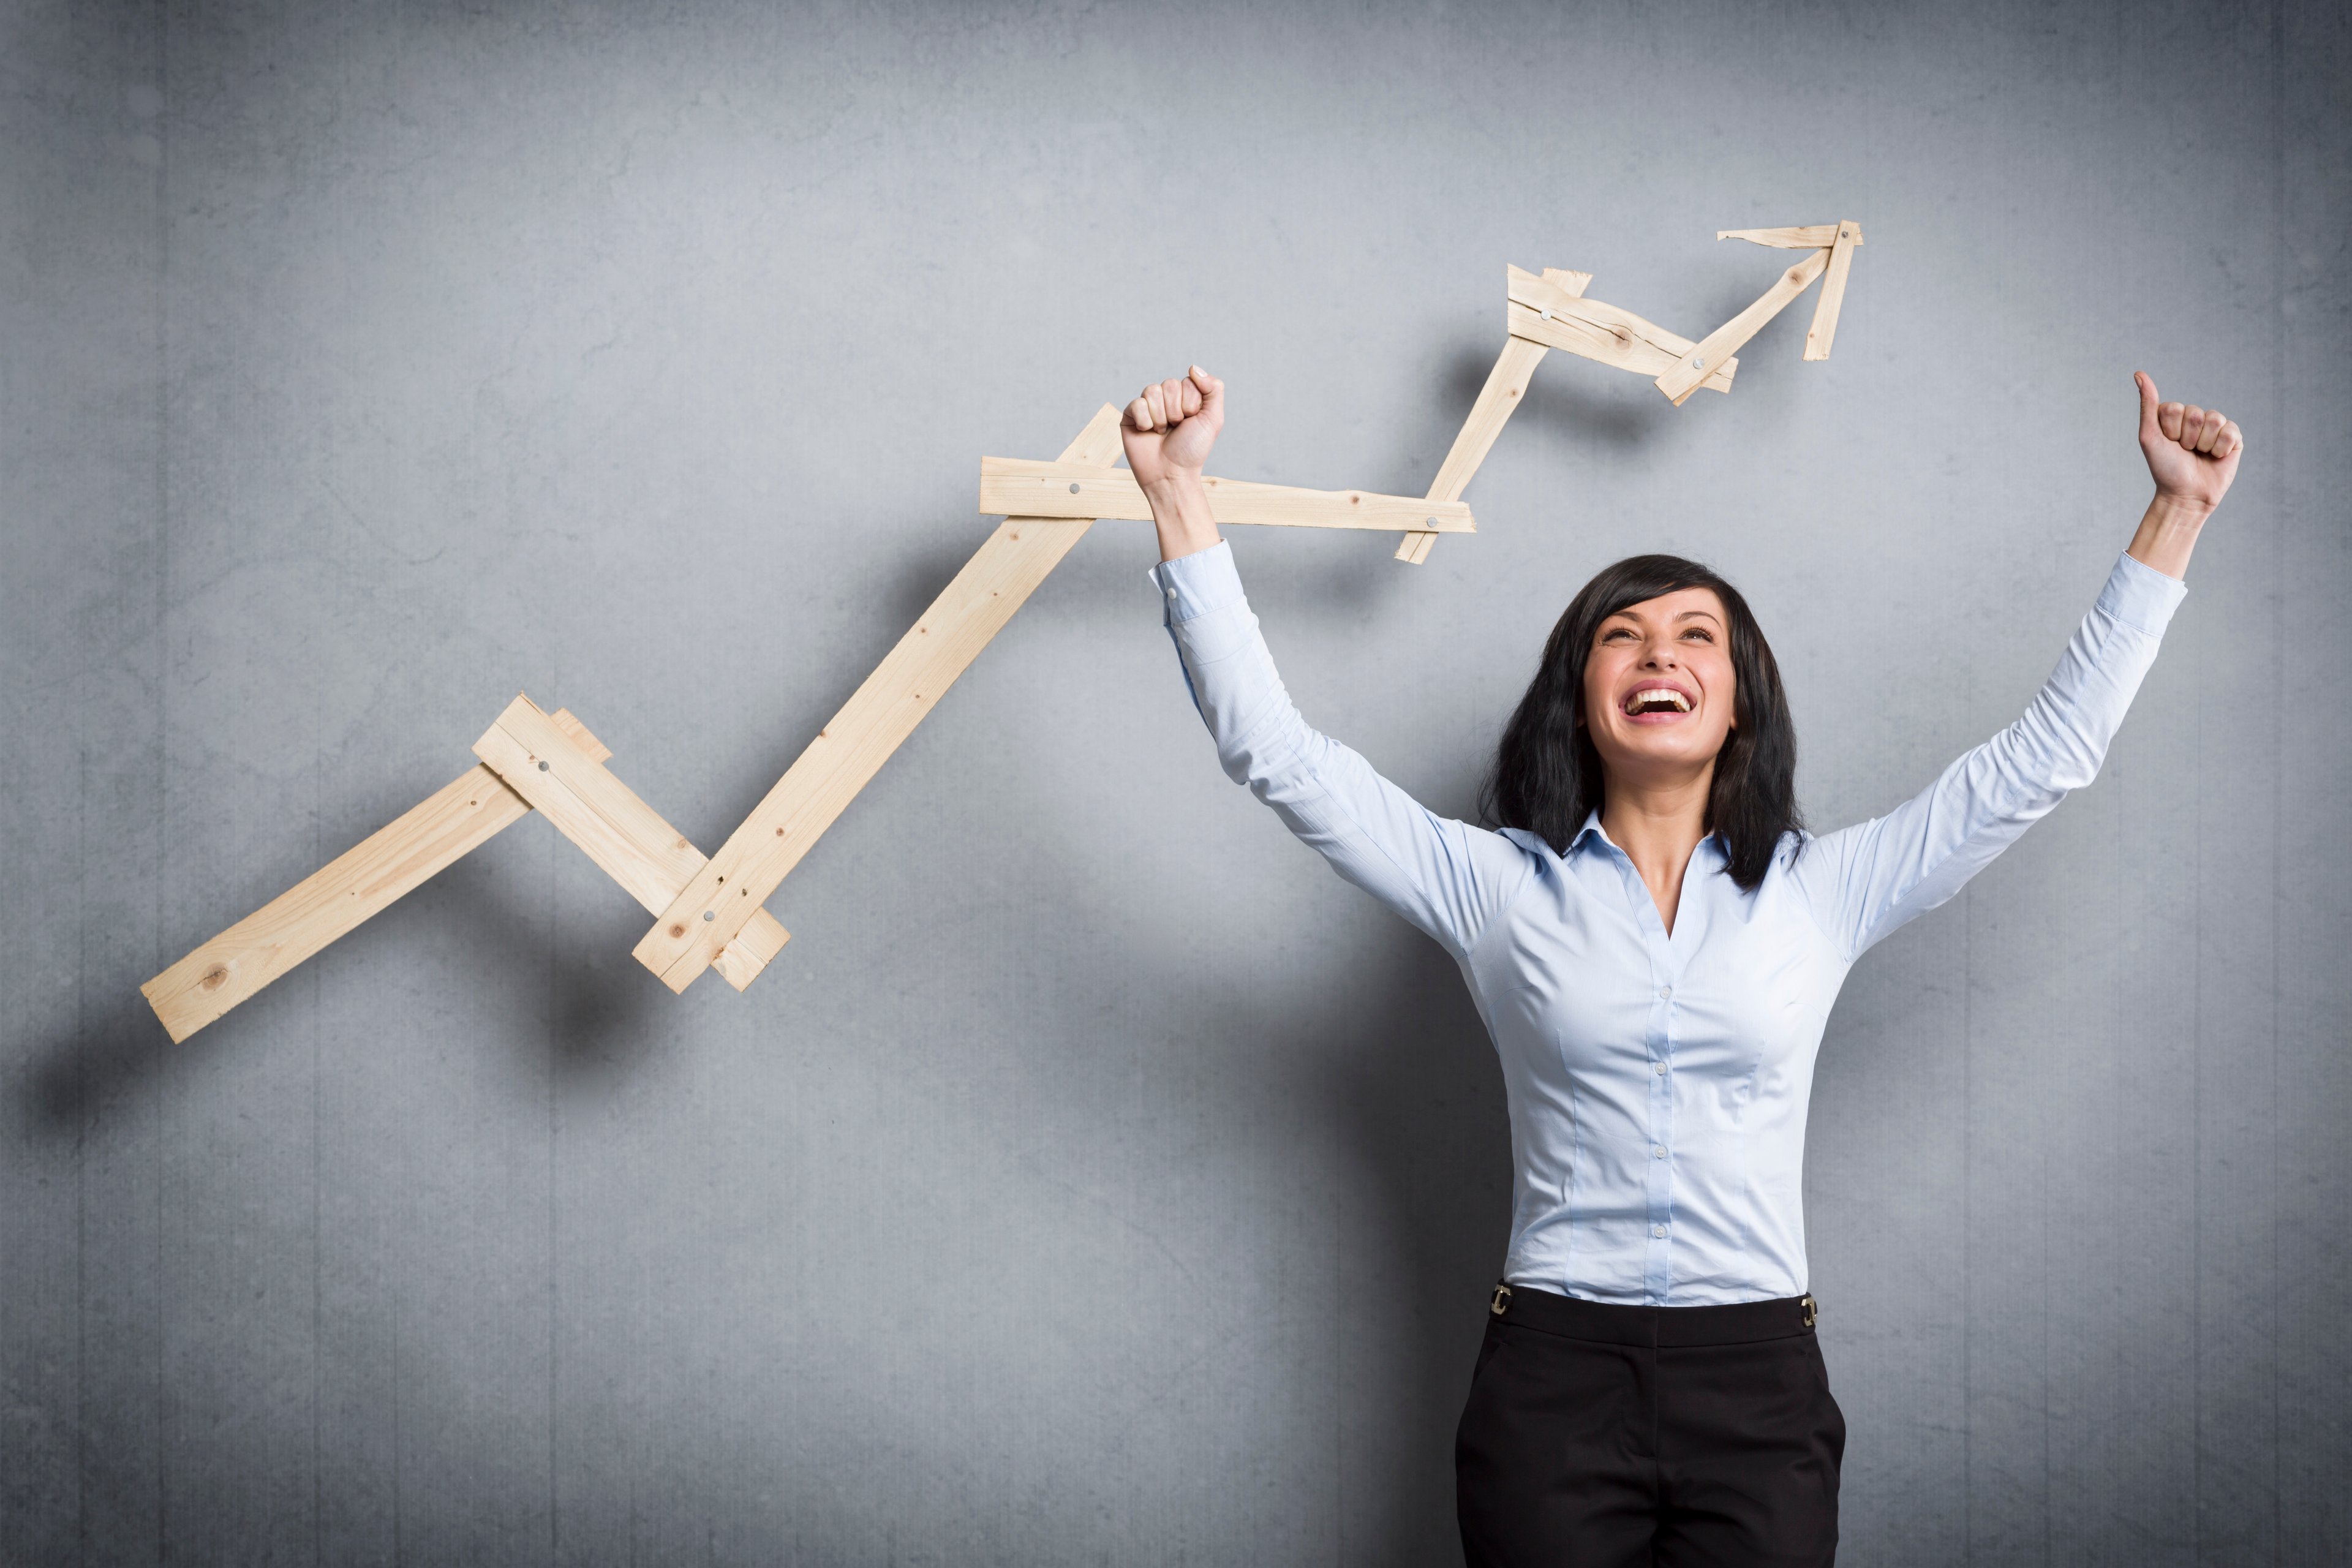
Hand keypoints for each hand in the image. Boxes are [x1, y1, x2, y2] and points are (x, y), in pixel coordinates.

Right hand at [1122, 366, 1223, 488]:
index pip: (1186, 381)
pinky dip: (1145, 421)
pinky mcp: (1130, 416)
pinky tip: (1147, 433)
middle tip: (1176, 429)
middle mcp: (1166, 400)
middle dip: (1175, 411)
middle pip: (1169, 384)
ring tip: (1162, 432)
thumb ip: (1213, 389)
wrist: (1171, 474)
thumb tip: (1193, 367)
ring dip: (1161, 417)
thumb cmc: (1192, 450)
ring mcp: (1147, 407)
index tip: (1191, 421)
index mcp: (1185, 398)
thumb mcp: (1213, 419)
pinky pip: (1136, 404)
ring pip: (1152, 391)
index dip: (1191, 403)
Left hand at [2136, 371, 2241, 513]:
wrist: (2186, 495)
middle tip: (2184, 452)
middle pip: (2195, 414)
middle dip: (2187, 438)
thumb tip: (2139, 374)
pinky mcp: (2233, 438)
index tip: (2167, 444)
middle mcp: (2195, 418)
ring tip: (2199, 455)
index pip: (2174, 408)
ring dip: (2204, 444)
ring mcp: (2215, 427)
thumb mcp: (2149, 437)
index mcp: (2174, 415)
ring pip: (2214, 420)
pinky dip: (2221, 448)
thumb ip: (2148, 405)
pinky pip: (2230, 431)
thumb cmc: (2164, 468)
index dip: (2169, 430)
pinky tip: (2215, 457)